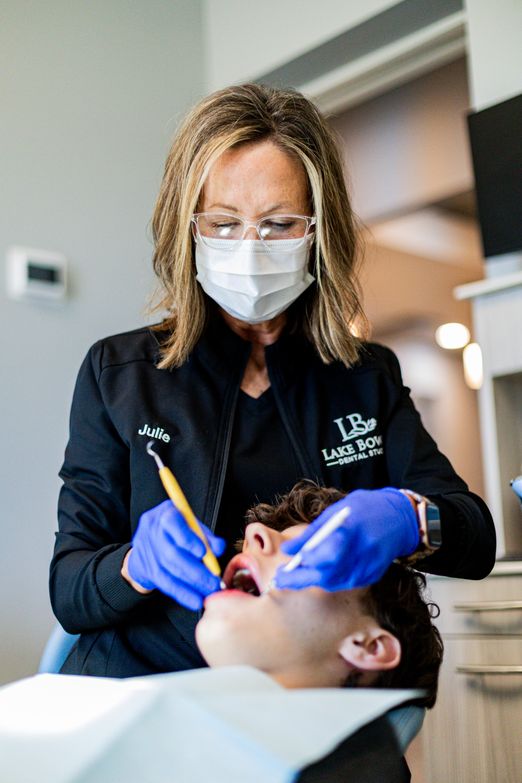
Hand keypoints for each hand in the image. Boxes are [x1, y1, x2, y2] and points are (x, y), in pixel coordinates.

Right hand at [125, 500, 225, 609]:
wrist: (147, 542)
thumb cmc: (175, 531)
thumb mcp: (191, 525)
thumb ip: (206, 536)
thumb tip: (219, 548)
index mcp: (165, 514)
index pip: (173, 523)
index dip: (187, 539)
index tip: (202, 553)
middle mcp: (153, 531)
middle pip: (172, 554)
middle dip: (195, 571)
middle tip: (213, 582)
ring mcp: (148, 551)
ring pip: (169, 571)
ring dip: (191, 585)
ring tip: (209, 592)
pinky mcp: (148, 570)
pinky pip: (166, 584)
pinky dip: (183, 594)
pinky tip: (195, 600)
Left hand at [274, 488, 418, 590]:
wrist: (399, 518)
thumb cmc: (364, 509)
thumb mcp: (335, 512)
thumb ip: (311, 533)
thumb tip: (287, 550)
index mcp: (352, 530)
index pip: (324, 555)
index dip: (302, 565)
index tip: (283, 570)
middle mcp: (362, 552)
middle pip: (327, 574)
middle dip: (300, 580)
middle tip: (280, 580)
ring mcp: (369, 566)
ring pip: (334, 582)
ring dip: (313, 579)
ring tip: (295, 575)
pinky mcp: (373, 575)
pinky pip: (345, 582)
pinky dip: (329, 578)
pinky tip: (320, 571)